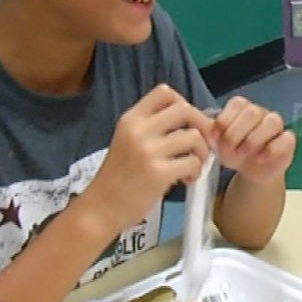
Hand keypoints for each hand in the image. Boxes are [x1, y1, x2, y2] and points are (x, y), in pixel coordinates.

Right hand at [92, 84, 211, 230]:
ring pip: (194, 136)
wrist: (100, 209)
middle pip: (185, 109)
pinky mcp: (158, 173)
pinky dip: (196, 171)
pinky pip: (193, 162)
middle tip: (199, 144)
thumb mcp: (128, 142)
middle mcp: (139, 130)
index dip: (183, 103)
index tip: (186, 123)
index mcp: (131, 119)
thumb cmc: (117, 178)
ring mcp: (148, 151)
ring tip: (192, 165)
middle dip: (201, 125)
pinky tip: (186, 179)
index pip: (164, 92)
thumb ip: (153, 128)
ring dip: (201, 152)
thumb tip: (192, 120)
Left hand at [210, 96, 296, 183]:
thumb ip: (210, 132)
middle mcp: (260, 112)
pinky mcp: (288, 141)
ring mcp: (276, 126)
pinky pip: (286, 139)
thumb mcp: (217, 143)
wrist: (251, 170)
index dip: (225, 121)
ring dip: (254, 140)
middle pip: (253, 112)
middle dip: (236, 134)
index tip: (216, 139)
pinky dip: (271, 150)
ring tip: (244, 155)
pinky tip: (260, 159)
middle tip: (228, 150)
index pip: (237, 104)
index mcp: (242, 108)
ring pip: (272, 121)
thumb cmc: (234, 151)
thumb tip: (202, 128)